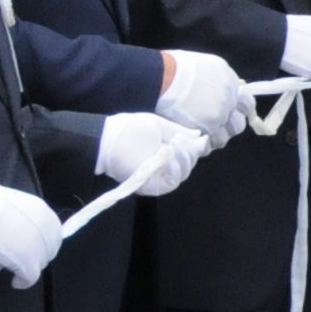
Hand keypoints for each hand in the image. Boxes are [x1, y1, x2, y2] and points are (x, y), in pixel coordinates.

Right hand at [0, 185, 65, 289]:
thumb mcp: (14, 206)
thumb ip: (21, 217)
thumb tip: (15, 225)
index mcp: (45, 213)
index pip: (49, 233)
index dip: (38, 241)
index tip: (26, 244)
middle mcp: (49, 231)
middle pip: (48, 249)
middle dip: (37, 254)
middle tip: (20, 257)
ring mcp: (41, 249)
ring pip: (40, 264)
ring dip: (29, 266)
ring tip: (14, 267)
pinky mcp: (30, 265)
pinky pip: (30, 278)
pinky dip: (23, 281)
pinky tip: (16, 282)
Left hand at [93, 109, 209, 198]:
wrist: (110, 138)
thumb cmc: (131, 129)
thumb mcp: (160, 125)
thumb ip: (180, 131)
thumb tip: (200, 137)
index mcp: (169, 153)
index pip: (190, 154)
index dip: (195, 147)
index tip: (196, 138)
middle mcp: (167, 167)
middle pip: (190, 164)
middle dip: (189, 151)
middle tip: (178, 139)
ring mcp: (161, 177)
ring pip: (184, 173)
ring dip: (183, 158)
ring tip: (172, 145)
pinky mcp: (154, 186)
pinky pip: (173, 181)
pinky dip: (175, 168)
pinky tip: (169, 155)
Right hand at [156, 50, 251, 143]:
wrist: (162, 77)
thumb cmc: (178, 67)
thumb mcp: (208, 66)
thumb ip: (221, 81)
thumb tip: (225, 89)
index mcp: (231, 83)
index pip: (247, 105)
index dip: (238, 112)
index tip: (230, 114)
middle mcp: (229, 101)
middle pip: (237, 125)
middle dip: (227, 128)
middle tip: (212, 127)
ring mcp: (219, 116)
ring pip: (223, 138)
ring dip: (213, 139)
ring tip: (199, 135)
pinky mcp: (206, 129)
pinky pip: (207, 145)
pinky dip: (200, 146)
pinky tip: (192, 141)